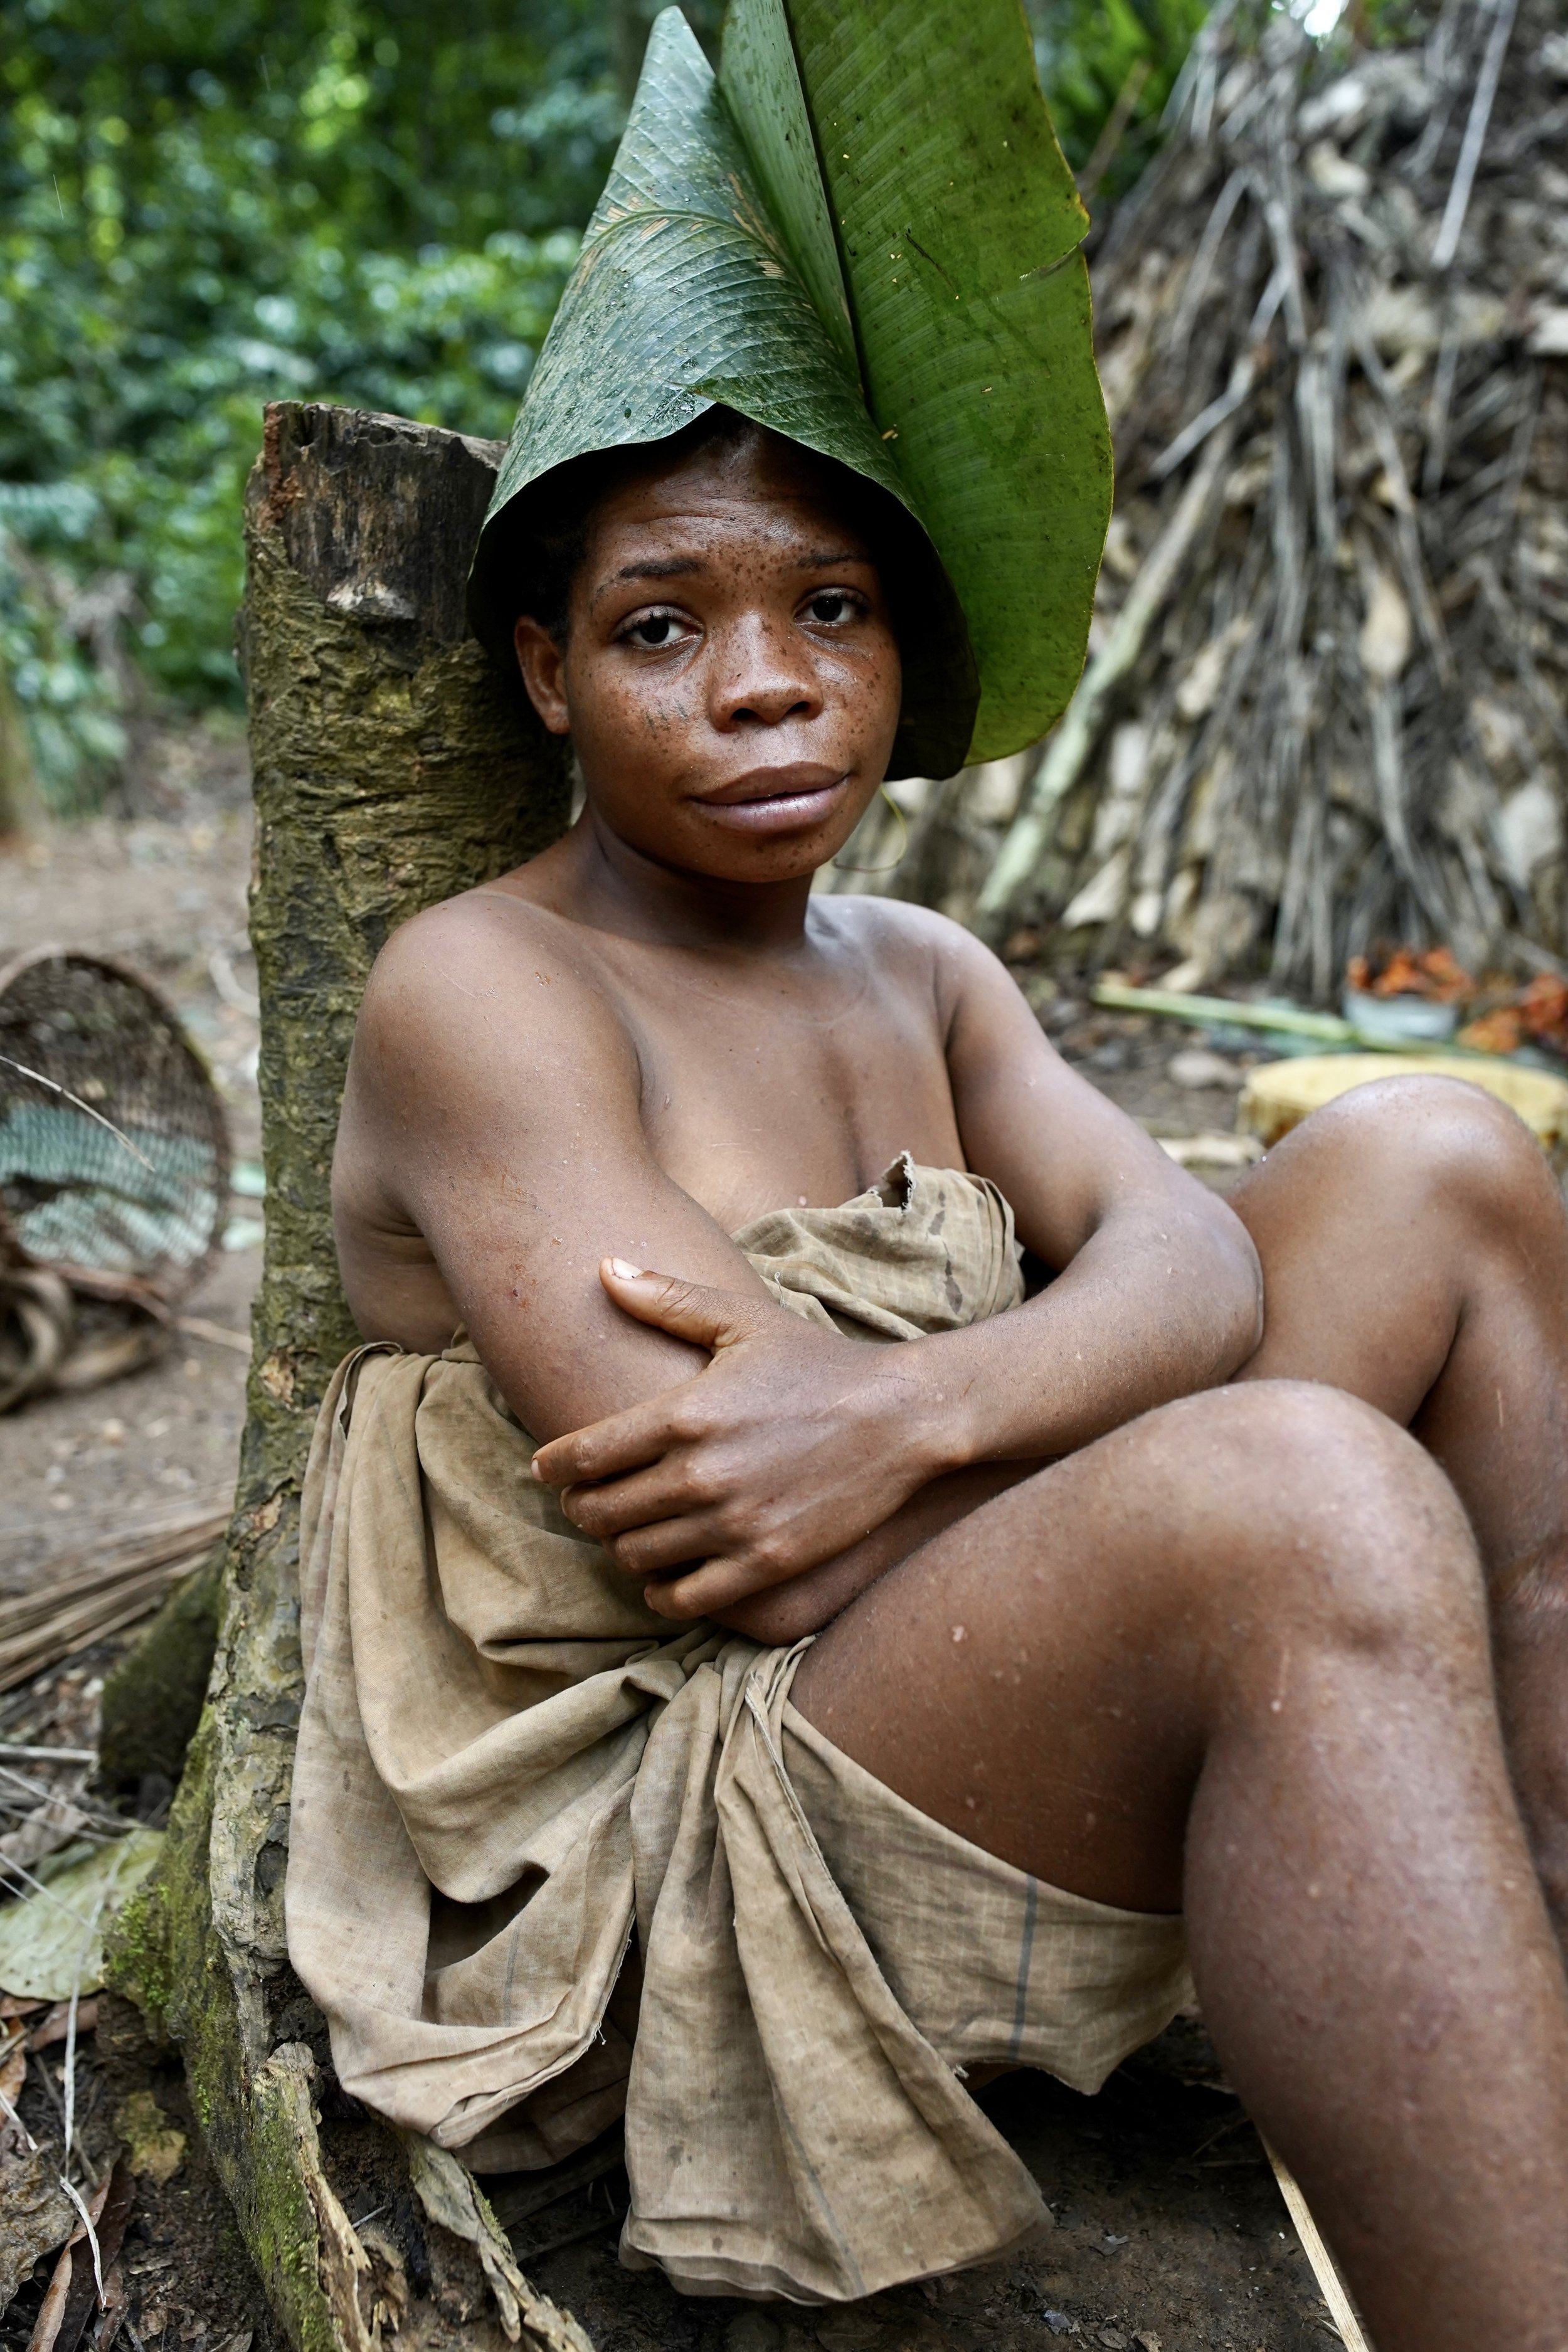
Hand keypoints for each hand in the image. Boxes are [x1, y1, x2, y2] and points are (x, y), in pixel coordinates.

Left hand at [529, 1259, 953, 1619]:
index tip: (547, 1470)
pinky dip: (662, 1590)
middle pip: (598, 1512)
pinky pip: (683, 1597)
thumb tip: (603, 1266)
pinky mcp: (766, 1562)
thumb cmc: (817, 1363)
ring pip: (634, 1557)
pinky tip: (665, 1572)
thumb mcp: (741, 1321)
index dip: (552, 1467)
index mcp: (683, 1414)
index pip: (582, 1456)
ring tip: (630, 1531)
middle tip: (589, 1500)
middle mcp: (700, 1474)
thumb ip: (667, 1298)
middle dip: (583, 1507)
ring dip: (621, 1546)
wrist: (902, 1417)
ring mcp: (733, 1524)